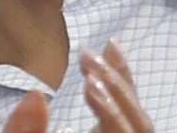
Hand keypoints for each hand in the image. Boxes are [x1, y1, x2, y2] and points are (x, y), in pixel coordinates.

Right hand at [3, 39, 152, 132]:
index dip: (111, 115)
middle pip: (140, 131)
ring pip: (140, 127)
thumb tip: (37, 97)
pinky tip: (110, 70)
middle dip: (117, 91)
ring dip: (122, 87)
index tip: (87, 84)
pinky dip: (121, 98)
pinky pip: (128, 125)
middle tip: (88, 56)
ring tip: (104, 51)